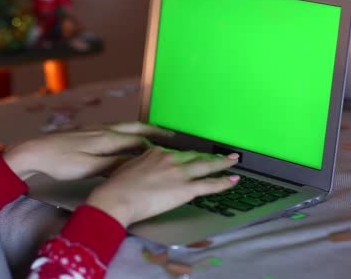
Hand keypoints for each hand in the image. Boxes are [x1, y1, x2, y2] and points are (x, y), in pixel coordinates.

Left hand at [2, 122, 172, 179]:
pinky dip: (127, 133)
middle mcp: (104, 130)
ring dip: (141, 130)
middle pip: (135, 128)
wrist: (35, 151)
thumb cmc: (61, 161)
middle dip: (154, 130)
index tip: (173, 149)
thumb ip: (113, 165)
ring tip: (154, 135)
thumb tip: (136, 164)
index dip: (157, 144)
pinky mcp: (87, 133)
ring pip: (125, 128)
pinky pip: (115, 130)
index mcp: (107, 138)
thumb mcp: (89, 167)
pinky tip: (125, 140)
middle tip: (171, 135)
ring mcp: (95, 130)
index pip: (138, 140)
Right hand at [86, 147, 239, 226]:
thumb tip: (141, 169)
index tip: (188, 159)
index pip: (174, 154)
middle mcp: (170, 159)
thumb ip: (139, 165)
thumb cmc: (116, 187)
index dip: (184, 158)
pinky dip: (224, 182)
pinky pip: (210, 185)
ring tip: (233, 160)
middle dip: (209, 155)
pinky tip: (234, 180)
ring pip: (206, 166)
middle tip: (221, 153)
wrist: (117, 198)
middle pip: (194, 156)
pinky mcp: (186, 189)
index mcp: (155, 153)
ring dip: (222, 163)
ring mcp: (179, 173)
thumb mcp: (126, 167)